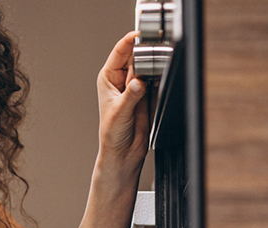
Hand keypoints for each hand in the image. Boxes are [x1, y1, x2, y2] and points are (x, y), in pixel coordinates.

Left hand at [96, 31, 149, 167]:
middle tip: (150, 61)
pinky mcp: (148, 93)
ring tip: (151, 81)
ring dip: (152, 69)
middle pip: (136, 56)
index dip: (129, 42)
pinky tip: (157, 86)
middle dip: (143, 56)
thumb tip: (139, 81)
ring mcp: (135, 85)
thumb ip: (131, 95)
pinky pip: (156, 79)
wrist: (124, 151)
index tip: (139, 35)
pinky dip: (159, 79)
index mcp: (108, 78)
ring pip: (148, 67)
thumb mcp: (120, 112)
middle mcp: (120, 79)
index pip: (119, 53)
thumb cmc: (112, 133)